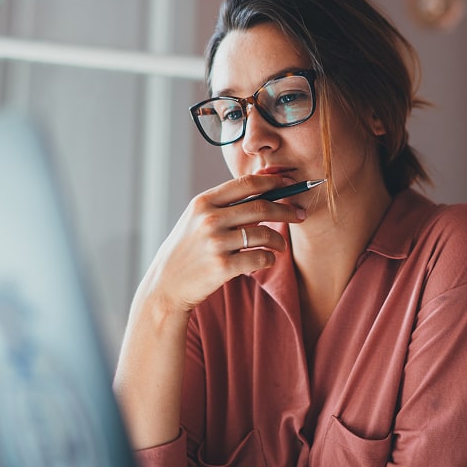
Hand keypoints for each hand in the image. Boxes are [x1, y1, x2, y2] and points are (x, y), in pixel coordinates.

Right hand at [139, 174, 306, 314]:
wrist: (166, 285)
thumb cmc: (188, 250)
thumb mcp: (197, 219)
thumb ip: (224, 204)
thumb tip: (263, 186)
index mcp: (203, 202)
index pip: (246, 183)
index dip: (273, 181)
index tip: (290, 183)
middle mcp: (209, 219)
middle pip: (261, 207)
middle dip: (287, 210)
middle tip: (300, 214)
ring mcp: (215, 243)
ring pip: (264, 234)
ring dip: (280, 240)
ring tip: (281, 245)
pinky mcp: (222, 267)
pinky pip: (260, 258)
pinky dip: (269, 259)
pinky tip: (267, 259)